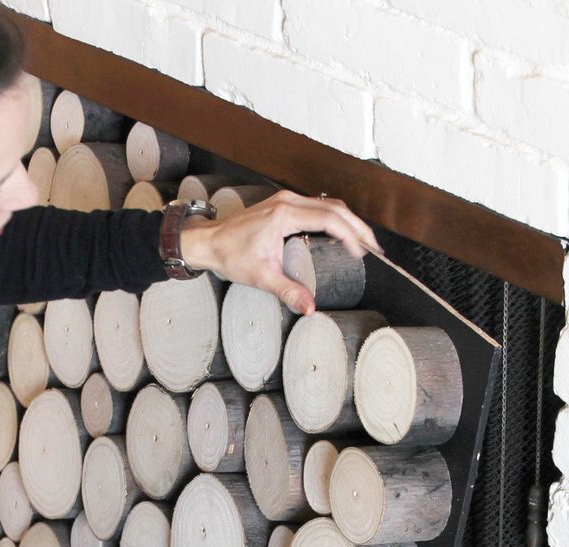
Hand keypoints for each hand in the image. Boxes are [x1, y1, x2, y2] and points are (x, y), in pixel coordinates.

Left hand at [180, 189, 383, 315]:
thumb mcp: (261, 277)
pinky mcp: (284, 204)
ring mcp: (286, 200)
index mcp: (285, 215)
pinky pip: (317, 206)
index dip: (350, 235)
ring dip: (348, 221)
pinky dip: (335, 218)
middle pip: (336, 208)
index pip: (330, 219)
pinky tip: (341, 234)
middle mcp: (288, 202)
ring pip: (329, 204)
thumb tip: (310, 308)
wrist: (208, 242)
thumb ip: (288, 291)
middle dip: (358, 227)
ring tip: (363, 242)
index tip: (361, 254)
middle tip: (375, 248)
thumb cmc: (230, 255)